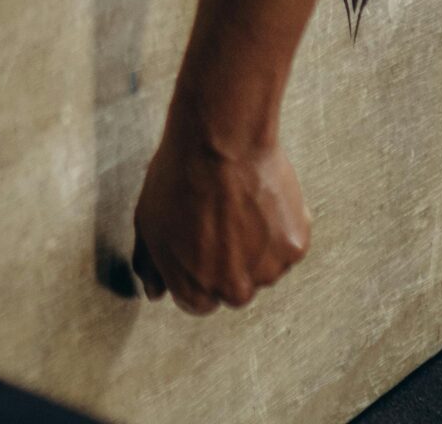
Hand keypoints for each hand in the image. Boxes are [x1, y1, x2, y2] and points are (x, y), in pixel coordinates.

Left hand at [131, 123, 309, 313]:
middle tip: (219, 217)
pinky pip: (285, 243)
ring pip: (262, 265)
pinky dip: (278, 225)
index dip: (195, 267)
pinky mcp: (294, 247)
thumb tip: (154, 291)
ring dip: (255, 243)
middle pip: (233, 287)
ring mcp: (267, 272)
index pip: (198, 300)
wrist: (219, 142)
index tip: (196, 241)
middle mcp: (234, 293)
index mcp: (196, 293)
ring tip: (238, 201)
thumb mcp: (148, 223)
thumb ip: (151, 266)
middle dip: (227, 259)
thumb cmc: (181, 178)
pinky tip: (259, 196)